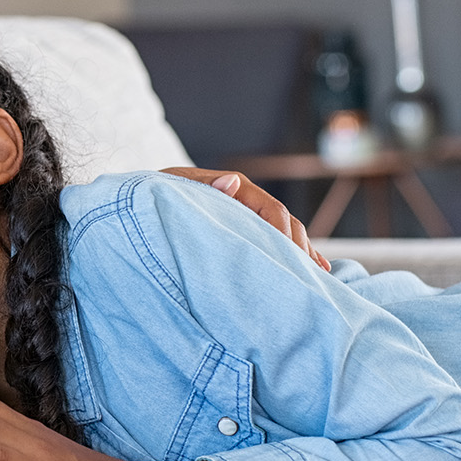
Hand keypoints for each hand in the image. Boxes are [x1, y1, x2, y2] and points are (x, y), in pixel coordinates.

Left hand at [162, 166, 330, 271]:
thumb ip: (202, 188)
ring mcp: (245, 215)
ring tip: (320, 277)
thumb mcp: (173, 189)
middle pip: (284, 222)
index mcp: (233, 188)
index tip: (291, 259)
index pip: (271, 209)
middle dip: (300, 248)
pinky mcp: (241, 229)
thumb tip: (233, 183)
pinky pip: (272, 241)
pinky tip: (312, 271)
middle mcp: (244, 199)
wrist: (140, 202)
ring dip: (301, 253)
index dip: (284, 234)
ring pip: (283, 233)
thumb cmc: (152, 195)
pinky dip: (292, 256)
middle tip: (311, 276)